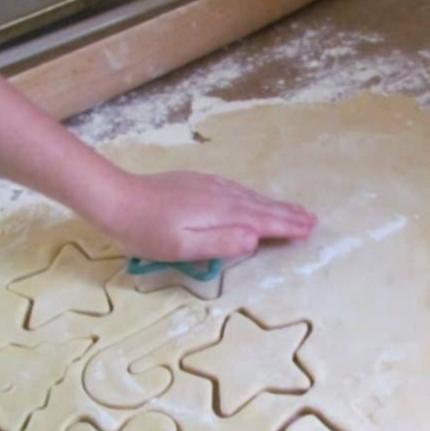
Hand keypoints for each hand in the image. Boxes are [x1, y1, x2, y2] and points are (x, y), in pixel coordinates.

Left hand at [99, 170, 316, 261]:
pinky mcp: (199, 183)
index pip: (262, 221)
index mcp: (221, 213)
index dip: (287, 227)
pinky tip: (255, 199)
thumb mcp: (181, 247)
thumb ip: (220, 243)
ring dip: (275, 205)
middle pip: (261, 207)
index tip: (309, 230)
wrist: (117, 198)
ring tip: (294, 210)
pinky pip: (238, 190)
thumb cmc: (145, 230)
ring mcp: (210, 186)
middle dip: (288, 214)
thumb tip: (255, 239)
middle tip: (313, 219)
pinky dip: (255, 197)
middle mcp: (221, 196)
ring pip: (251, 197)